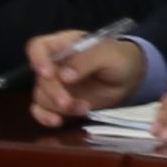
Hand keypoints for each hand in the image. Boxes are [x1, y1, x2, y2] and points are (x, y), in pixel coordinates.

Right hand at [26, 29, 145, 126]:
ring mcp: (55, 84)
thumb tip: (64, 76)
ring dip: (59, 107)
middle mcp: (54, 63)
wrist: (128, 79)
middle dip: (54, 92)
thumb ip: (87, 60)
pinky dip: (44, 117)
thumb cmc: (118, 59)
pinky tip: (57, 122)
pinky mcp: (58, 102)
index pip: (38, 47)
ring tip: (84, 108)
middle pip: (40, 78)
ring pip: (41, 96)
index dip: (38, 60)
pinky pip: (41, 110)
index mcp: (63, 44)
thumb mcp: (107, 54)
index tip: (48, 75)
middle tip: (68, 102)